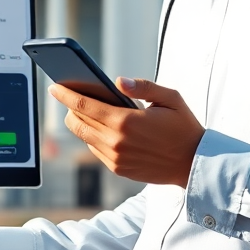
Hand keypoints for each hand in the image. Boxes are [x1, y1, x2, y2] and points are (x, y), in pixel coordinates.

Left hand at [49, 78, 203, 186]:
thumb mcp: (169, 97)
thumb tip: (118, 81)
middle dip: (68, 107)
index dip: (66, 94)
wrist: (194, 163)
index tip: (54, 86)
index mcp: (126, 121)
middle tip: (68, 95)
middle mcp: (116, 141)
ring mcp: (116, 158)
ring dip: (79, 122)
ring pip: (84, 137)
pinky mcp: (119, 169)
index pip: (84, 105)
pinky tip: (99, 127)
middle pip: (77, 122)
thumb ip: (143, 86)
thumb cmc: (183, 126)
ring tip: (82, 109)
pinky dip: (92, 136)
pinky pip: (96, 150)